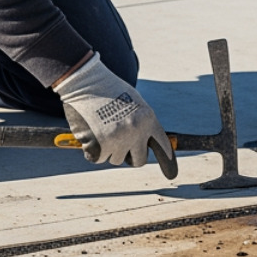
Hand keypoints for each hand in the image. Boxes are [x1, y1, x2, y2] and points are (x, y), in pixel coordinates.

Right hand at [53, 54, 177, 177]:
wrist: (85, 81)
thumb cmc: (108, 89)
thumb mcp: (133, 102)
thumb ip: (141, 123)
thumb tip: (145, 144)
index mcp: (148, 118)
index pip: (163, 145)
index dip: (167, 162)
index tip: (171, 175)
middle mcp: (137, 131)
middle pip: (139, 161)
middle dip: (130, 156)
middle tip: (119, 143)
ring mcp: (118, 140)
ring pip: (116, 159)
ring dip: (108, 149)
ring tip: (101, 127)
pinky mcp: (99, 146)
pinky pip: (97, 158)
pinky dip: (92, 150)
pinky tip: (90, 131)